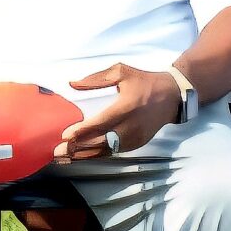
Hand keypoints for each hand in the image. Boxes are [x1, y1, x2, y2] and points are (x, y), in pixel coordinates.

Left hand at [59, 64, 185, 160]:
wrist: (172, 96)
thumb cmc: (144, 81)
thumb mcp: (121, 72)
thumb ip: (95, 79)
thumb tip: (72, 84)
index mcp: (126, 107)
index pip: (100, 123)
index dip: (82, 131)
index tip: (65, 135)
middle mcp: (130, 126)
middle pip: (100, 141)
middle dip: (78, 148)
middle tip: (58, 152)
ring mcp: (135, 138)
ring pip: (106, 151)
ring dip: (85, 155)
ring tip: (66, 158)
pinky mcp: (137, 144)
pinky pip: (114, 152)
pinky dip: (98, 155)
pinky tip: (83, 156)